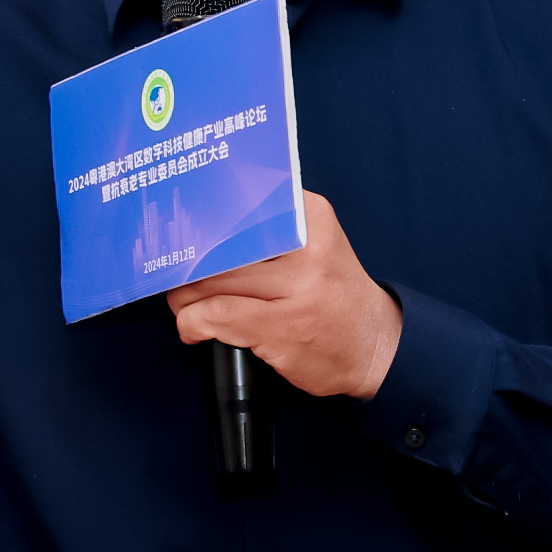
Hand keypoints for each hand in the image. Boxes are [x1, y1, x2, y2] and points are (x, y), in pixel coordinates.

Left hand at [166, 192, 403, 401]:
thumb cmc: (334, 294)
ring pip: (211, 282)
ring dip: (184, 298)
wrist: (376, 346)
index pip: (239, 204)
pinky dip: (193, 324)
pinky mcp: (284, 328)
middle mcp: (307, 247)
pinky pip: (216, 317)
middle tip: (175, 276)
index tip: (180, 232)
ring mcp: (298, 289)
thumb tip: (201, 226)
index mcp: (311, 216)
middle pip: (218, 246)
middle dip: (186, 267)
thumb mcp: (315, 244)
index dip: (200, 220)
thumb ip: (269, 229)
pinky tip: (194, 329)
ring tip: (184, 304)